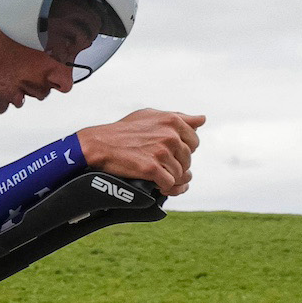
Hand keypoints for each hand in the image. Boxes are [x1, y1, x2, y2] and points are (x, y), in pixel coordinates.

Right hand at [75, 110, 205, 196]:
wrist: (100, 144)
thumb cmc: (124, 131)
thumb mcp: (151, 116)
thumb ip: (179, 117)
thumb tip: (202, 119)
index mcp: (172, 121)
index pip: (194, 141)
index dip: (182, 150)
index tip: (168, 152)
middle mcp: (170, 135)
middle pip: (188, 159)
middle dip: (176, 165)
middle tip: (160, 165)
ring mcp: (161, 152)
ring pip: (180, 173)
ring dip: (169, 177)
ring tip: (155, 174)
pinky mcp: (151, 168)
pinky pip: (169, 183)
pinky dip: (163, 186)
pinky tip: (153, 182)